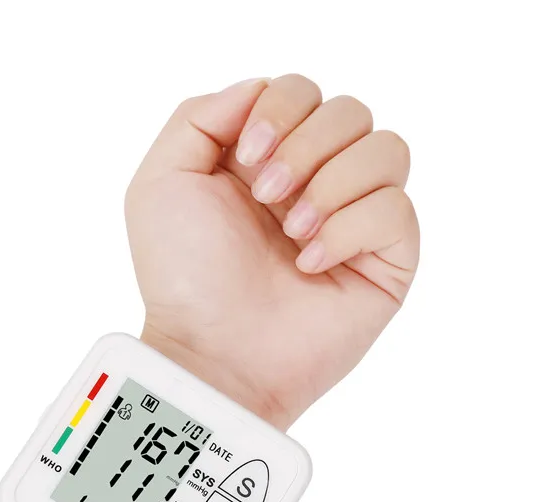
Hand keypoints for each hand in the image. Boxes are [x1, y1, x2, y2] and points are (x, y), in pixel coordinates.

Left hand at [126, 75, 418, 429]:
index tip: (248, 157)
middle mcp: (314, 186)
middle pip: (350, 112)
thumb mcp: (162, 182)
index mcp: (266, 162)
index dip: (282, 109)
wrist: (211, 352)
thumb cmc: (184, 279)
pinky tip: (312, 264)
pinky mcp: (384, 263)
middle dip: (307, 145)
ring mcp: (352, 224)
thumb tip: (260, 90)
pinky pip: (397, 210)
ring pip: (387, 149)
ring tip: (294, 232)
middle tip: (267, 198)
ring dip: (334, 183)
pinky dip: (352, 229)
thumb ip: (200, 116)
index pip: (303, 93)